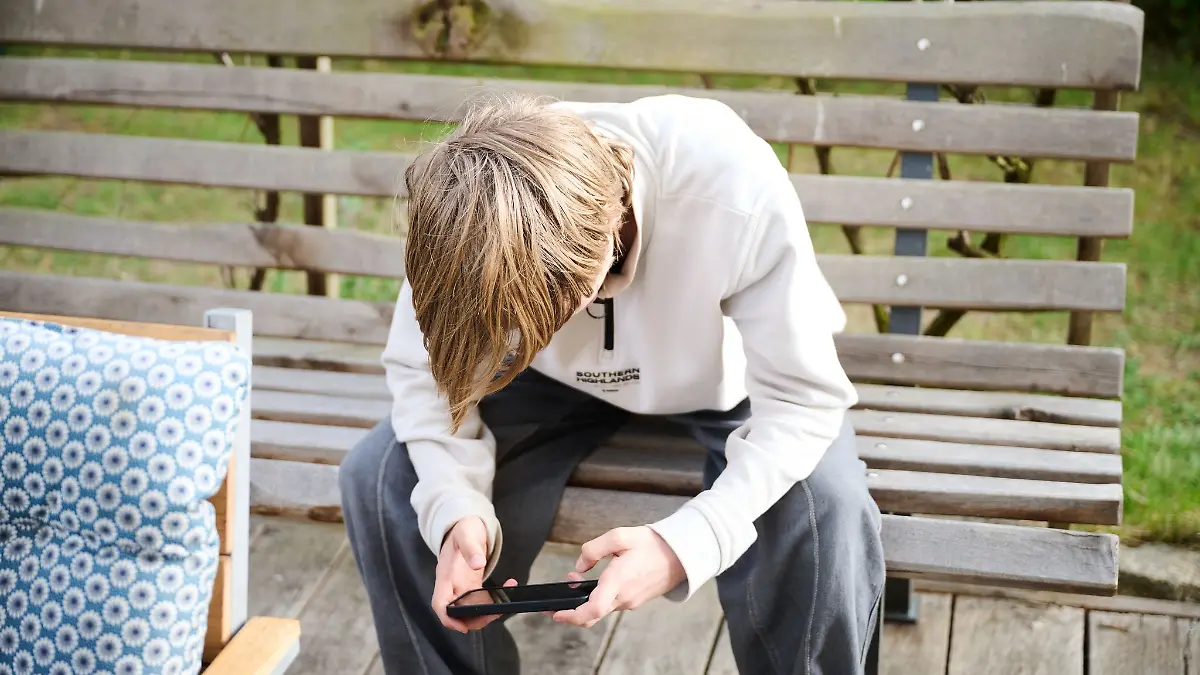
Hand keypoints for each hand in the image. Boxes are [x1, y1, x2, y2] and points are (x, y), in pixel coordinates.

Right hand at [431, 516, 513, 632]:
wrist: (466, 524)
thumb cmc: (463, 528)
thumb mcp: (467, 534)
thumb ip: (471, 548)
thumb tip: (478, 564)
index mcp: (445, 575)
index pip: (440, 603)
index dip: (448, 619)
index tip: (463, 627)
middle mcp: (451, 584)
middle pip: (456, 612)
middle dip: (475, 618)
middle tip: (497, 612)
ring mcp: (461, 586)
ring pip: (469, 609)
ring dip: (487, 611)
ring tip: (507, 599)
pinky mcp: (471, 585)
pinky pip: (480, 599)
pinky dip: (493, 599)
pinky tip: (509, 586)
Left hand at [551, 526, 685, 627]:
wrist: (680, 554)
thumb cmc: (653, 544)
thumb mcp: (620, 536)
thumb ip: (594, 549)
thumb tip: (580, 565)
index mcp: (619, 581)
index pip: (593, 609)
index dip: (572, 615)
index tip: (557, 613)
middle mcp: (624, 597)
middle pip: (592, 614)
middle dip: (572, 609)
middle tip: (558, 599)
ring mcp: (631, 602)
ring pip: (601, 608)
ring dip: (586, 599)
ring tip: (576, 579)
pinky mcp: (635, 601)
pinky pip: (612, 603)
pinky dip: (599, 597)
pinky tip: (597, 582)